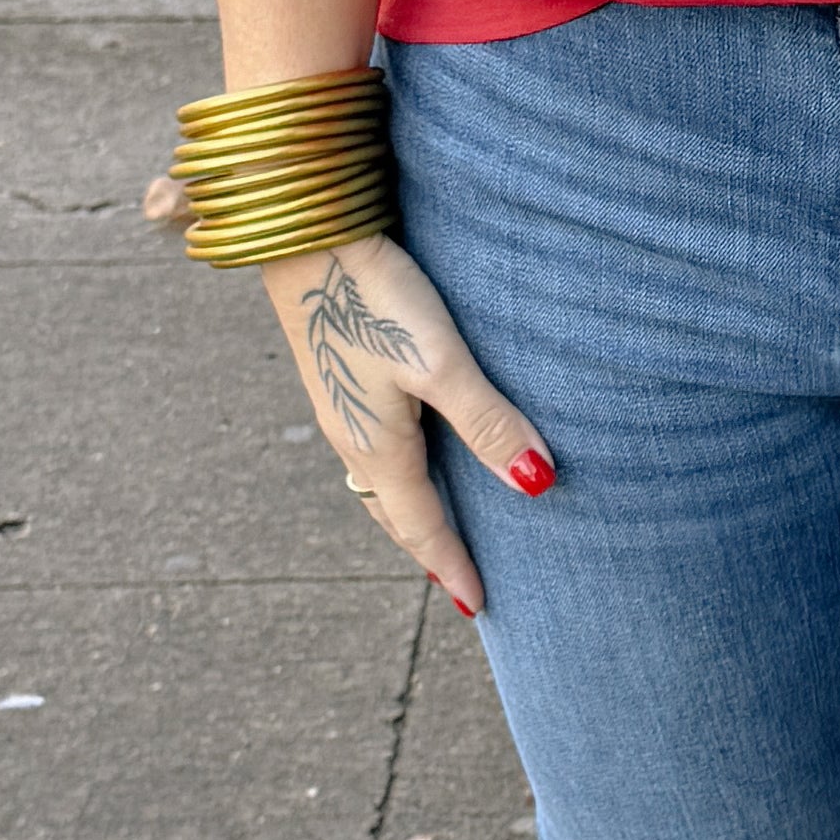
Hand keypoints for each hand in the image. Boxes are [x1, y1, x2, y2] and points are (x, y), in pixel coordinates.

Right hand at [263, 232, 551, 616]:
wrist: (303, 234)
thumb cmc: (373, 296)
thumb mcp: (440, 363)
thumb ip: (487, 422)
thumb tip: (536, 485)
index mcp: (378, 448)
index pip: (421, 527)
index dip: (452, 566)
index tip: (478, 605)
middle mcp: (353, 437)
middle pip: (396, 513)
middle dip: (428, 549)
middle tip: (460, 581)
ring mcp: (341, 406)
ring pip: (380, 482)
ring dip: (410, 513)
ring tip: (439, 529)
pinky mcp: (338, 373)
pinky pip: (372, 449)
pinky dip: (397, 474)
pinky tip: (412, 452)